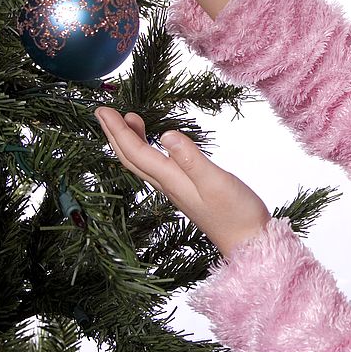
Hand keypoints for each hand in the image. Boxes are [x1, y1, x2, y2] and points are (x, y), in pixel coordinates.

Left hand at [94, 106, 271, 255]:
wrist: (247, 241)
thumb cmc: (236, 213)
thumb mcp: (216, 181)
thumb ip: (191, 159)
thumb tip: (166, 134)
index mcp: (172, 180)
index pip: (136, 152)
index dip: (118, 130)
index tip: (103, 110)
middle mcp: (168, 185)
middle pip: (132, 158)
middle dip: (115, 134)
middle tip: (102, 112)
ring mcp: (176, 189)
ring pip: (143, 163)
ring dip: (130, 141)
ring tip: (127, 120)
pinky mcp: (187, 190)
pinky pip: (156, 168)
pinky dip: (148, 151)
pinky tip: (157, 145)